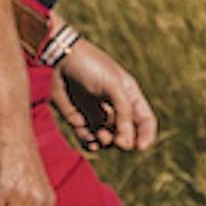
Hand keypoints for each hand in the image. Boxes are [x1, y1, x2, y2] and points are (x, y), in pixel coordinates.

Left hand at [46, 29, 164, 164]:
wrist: (59, 59)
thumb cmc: (90, 66)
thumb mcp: (114, 85)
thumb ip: (124, 113)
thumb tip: (126, 144)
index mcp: (128, 96)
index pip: (145, 121)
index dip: (146, 136)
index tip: (140, 147)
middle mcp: (114, 107)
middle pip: (126, 134)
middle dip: (124, 141)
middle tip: (117, 141)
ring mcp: (96, 113)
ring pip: (107, 139)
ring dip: (106, 142)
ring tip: (100, 135)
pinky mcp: (78, 119)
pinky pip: (87, 138)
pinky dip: (90, 143)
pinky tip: (90, 141)